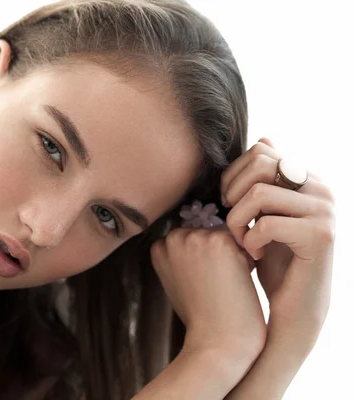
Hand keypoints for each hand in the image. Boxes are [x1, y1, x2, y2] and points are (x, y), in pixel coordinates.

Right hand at [150, 225, 266, 358]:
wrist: (215, 340)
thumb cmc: (201, 317)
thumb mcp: (177, 282)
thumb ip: (181, 258)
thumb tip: (199, 240)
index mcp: (159, 247)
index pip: (190, 238)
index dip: (201, 259)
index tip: (201, 282)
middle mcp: (173, 238)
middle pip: (208, 233)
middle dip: (217, 254)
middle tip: (214, 284)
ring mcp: (196, 237)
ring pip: (226, 236)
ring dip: (232, 256)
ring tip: (225, 284)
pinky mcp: (221, 241)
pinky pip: (242, 243)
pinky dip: (247, 261)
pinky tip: (237, 282)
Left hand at [221, 137, 335, 346]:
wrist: (293, 308)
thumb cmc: (272, 261)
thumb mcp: (263, 214)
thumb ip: (263, 181)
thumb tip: (265, 137)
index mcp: (307, 179)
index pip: (262, 149)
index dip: (232, 173)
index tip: (226, 202)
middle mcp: (322, 188)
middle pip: (260, 163)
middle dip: (232, 192)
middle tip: (231, 221)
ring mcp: (325, 210)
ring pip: (259, 193)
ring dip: (236, 219)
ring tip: (239, 240)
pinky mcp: (321, 236)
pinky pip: (267, 223)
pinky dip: (249, 241)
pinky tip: (254, 255)